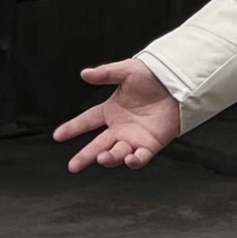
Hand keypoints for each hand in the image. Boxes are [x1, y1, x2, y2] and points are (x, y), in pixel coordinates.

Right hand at [53, 60, 181, 172]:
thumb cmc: (154, 76)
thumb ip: (105, 74)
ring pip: (117, 153)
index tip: (57, 136)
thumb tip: (84, 73)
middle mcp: (120, 127)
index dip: (72, 128)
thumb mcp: (126, 71)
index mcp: (111, 110)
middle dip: (85, 156)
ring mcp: (134, 137)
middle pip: (98, 144)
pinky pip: (140, 157)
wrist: (178, 83)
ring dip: (109, 158)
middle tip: (73, 166)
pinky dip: (134, 160)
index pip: (87, 121)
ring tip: (103, 157)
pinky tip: (130, 158)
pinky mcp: (150, 144)